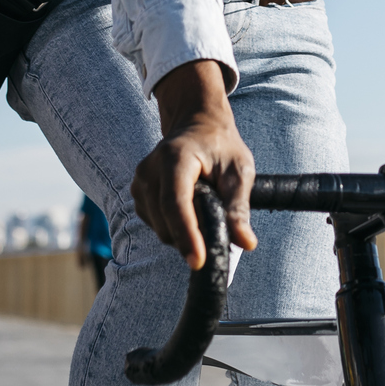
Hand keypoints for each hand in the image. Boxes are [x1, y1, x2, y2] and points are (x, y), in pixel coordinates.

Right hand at [131, 59, 257, 268]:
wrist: (197, 124)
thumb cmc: (221, 145)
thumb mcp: (239, 171)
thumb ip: (239, 207)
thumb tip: (246, 243)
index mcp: (175, 158)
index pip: (175, 203)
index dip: (186, 235)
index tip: (198, 261)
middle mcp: (149, 170)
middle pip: (166, 223)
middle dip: (193, 236)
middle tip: (220, 227)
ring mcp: (140, 182)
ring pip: (161, 229)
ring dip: (184, 233)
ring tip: (206, 208)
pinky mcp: (138, 194)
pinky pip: (156, 225)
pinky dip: (175, 227)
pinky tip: (191, 209)